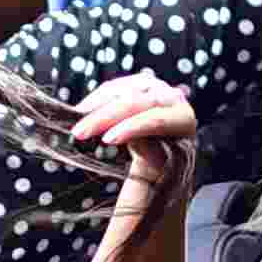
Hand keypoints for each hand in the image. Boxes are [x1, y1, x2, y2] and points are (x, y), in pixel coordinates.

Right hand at [70, 72, 198, 202]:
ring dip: (95, 106)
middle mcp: (173, 99)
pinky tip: (81, 115)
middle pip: (136, 101)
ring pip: (122, 90)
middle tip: (78, 133)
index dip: (133, 127)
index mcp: (184, 121)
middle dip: (105, 116)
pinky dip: (95, 101)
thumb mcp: (156, 176)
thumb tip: (138, 159)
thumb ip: (151, 165)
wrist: (162, 159)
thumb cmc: (160, 175)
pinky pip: (113, 89)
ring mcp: (154, 88)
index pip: (158, 119)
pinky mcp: (136, 85)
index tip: (107, 140)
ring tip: (76, 127)